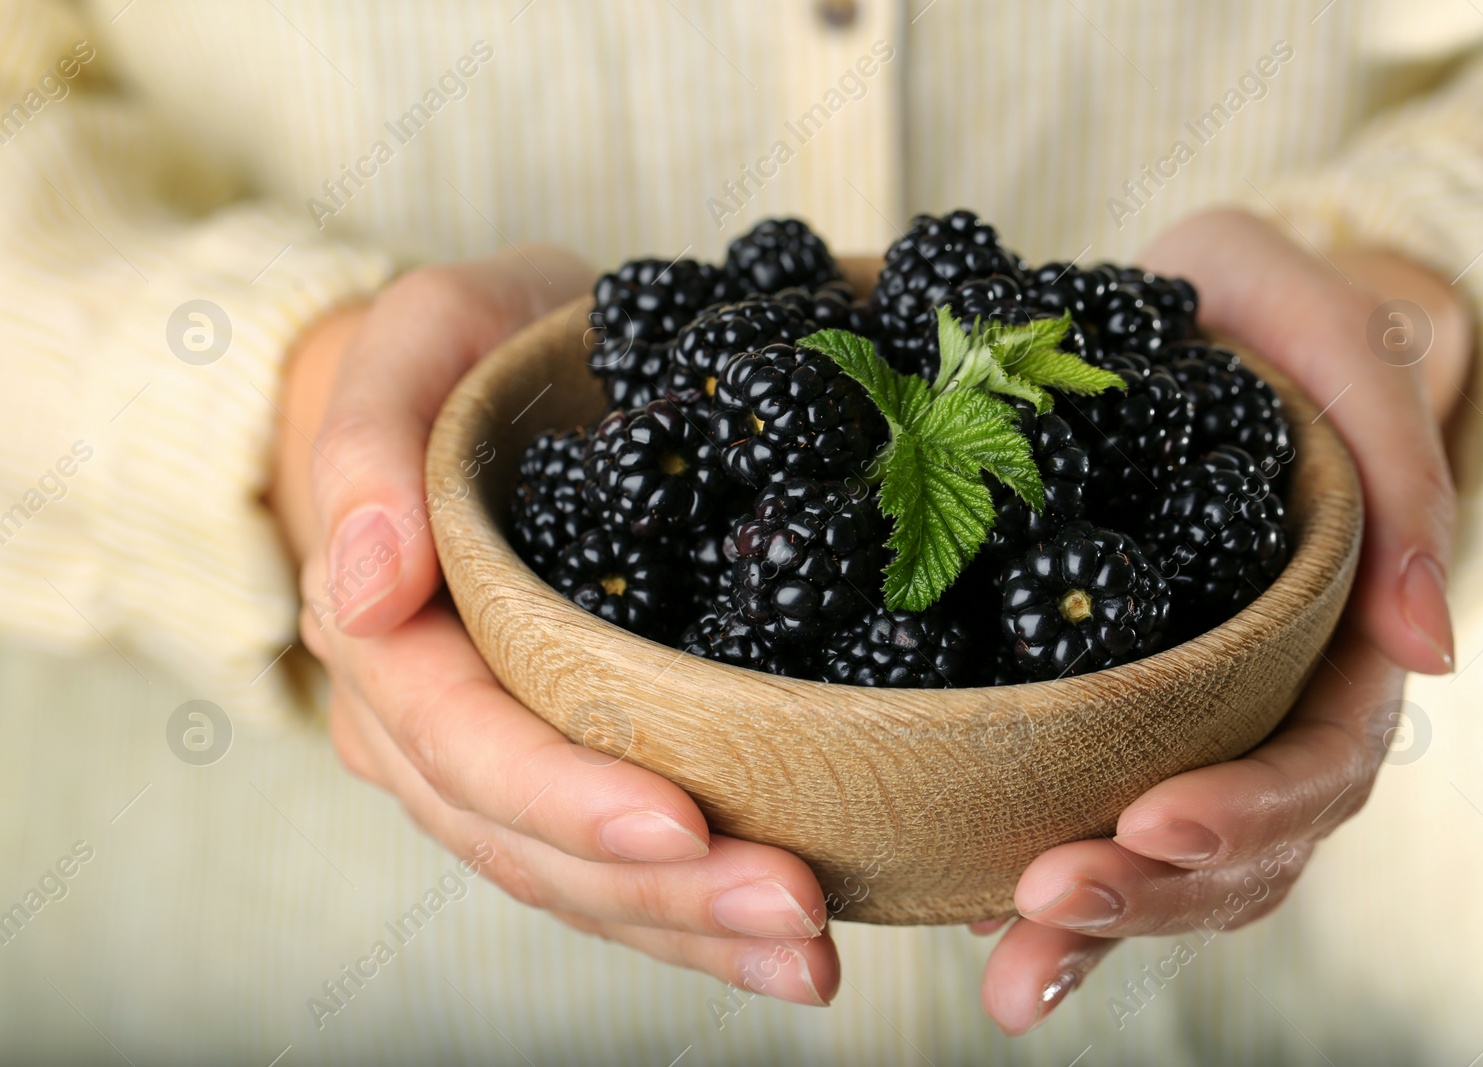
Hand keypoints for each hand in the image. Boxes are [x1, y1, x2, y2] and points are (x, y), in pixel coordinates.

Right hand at [268, 248, 838, 1006]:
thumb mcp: (415, 340)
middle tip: (793, 907)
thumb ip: (369, 445)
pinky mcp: (561, 776)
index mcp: (386, 637)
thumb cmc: (462, 356)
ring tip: (810, 955)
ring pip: (575, 882)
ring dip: (690, 929)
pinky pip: (613, 871)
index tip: (679, 822)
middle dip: (661, 889)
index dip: (565, 792)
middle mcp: (425, 728)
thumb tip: (371, 584)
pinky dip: (693, 916)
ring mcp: (490, 765)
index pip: (463, 739)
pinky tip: (784, 946)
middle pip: (528, 839)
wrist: (486, 383)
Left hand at [978, 209, 1471, 1033]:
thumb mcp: (1326, 326)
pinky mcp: (1103, 718)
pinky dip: (1042, 886)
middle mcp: (1264, 696)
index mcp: (1335, 628)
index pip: (1318, 754)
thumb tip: (1433, 645)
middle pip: (1241, 843)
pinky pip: (1090, 824)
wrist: (1162, 321)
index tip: (1154, 820)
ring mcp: (1186, 720)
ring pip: (1169, 866)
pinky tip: (979, 928)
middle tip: (1047, 897)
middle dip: (1150, 888)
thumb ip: (1399, 451)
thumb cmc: (1253, 311)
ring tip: (1013, 961)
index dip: (1249, 805)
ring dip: (1099, 925)